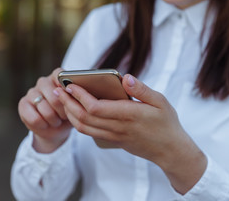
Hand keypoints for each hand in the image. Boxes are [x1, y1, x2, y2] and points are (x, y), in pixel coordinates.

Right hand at [18, 68, 72, 152]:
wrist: (56, 129)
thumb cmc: (69, 113)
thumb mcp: (77, 105)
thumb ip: (77, 97)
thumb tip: (80, 93)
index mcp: (57, 77)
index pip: (60, 74)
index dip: (65, 85)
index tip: (70, 95)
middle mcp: (43, 82)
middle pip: (54, 95)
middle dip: (63, 110)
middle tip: (65, 116)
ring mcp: (31, 92)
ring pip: (45, 109)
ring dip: (54, 120)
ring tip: (57, 121)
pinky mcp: (23, 104)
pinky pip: (35, 118)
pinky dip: (43, 125)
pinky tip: (46, 124)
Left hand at [55, 74, 206, 192]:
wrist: (170, 150)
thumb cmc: (167, 123)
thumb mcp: (161, 102)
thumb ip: (142, 89)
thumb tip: (125, 77)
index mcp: (128, 115)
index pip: (95, 107)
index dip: (80, 96)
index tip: (70, 84)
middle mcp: (118, 128)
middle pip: (84, 118)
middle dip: (68, 103)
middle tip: (58, 89)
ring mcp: (114, 137)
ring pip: (84, 128)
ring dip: (70, 114)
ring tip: (63, 99)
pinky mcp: (113, 142)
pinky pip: (90, 133)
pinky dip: (78, 123)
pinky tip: (75, 112)